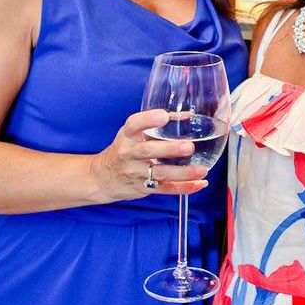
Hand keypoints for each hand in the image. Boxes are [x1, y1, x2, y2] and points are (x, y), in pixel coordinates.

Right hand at [89, 109, 208, 201]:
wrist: (102, 177)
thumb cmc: (124, 150)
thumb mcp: (132, 134)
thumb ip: (157, 123)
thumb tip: (187, 115)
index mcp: (127, 135)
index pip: (135, 124)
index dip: (149, 119)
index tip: (164, 116)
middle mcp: (129, 153)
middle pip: (148, 151)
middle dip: (170, 149)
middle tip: (189, 147)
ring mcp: (135, 172)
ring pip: (160, 173)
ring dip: (183, 173)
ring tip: (202, 170)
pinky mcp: (143, 188)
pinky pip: (165, 189)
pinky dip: (183, 188)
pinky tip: (199, 183)